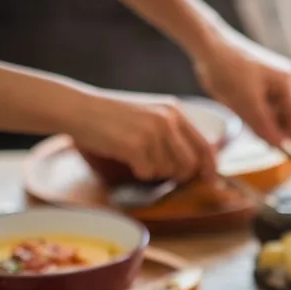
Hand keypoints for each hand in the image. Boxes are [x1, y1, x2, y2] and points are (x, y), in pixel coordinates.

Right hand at [70, 91, 216, 181]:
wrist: (79, 108)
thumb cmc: (113, 116)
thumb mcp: (150, 114)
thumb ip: (173, 132)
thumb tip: (196, 164)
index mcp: (174, 111)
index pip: (205, 145)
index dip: (211, 167)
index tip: (211, 181)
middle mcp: (167, 120)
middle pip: (188, 164)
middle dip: (177, 174)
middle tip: (157, 167)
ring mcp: (152, 132)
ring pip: (167, 170)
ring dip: (152, 170)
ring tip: (135, 153)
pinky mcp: (135, 146)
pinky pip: (147, 173)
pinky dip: (137, 171)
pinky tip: (125, 155)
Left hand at [194, 28, 290, 149]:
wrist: (208, 48)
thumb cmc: (229, 70)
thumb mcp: (247, 103)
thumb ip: (265, 127)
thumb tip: (280, 147)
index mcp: (287, 83)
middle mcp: (283, 83)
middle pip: (288, 117)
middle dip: (281, 135)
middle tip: (273, 152)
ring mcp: (271, 84)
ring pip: (275, 115)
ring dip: (268, 128)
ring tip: (259, 139)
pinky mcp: (258, 86)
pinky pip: (263, 109)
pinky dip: (259, 120)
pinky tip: (251, 127)